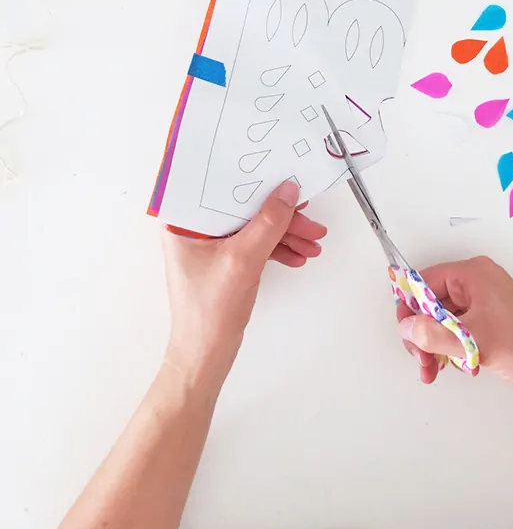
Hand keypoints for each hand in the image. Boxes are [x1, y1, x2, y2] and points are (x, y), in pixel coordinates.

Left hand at [162, 181, 326, 391]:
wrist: (206, 355)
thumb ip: (268, 223)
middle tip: (309, 218)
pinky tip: (299, 255)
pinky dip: (278, 247)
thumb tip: (288, 190)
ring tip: (314, 243)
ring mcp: (210, 244)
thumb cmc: (208, 312)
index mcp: (183, 220)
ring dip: (286, 233)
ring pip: (254, 226)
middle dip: (280, 214)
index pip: (220, 185)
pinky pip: (255, 243)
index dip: (253, 177)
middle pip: (244, 206)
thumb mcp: (243, 260)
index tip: (281, 172)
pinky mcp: (225, 259)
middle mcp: (194, 227)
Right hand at [396, 256, 512, 397]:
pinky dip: (451, 348)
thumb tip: (406, 328)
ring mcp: (484, 301)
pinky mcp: (489, 320)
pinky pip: (457, 329)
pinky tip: (459, 366)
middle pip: (431, 302)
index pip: (425, 282)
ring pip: (442, 319)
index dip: (411, 308)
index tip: (407, 335)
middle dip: (422, 333)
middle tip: (423, 361)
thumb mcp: (473, 342)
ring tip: (436, 370)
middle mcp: (478, 282)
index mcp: (474, 274)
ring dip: (434, 345)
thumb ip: (433, 334)